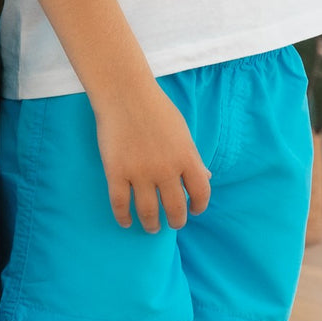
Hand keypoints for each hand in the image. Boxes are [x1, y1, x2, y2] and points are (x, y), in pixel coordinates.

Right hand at [94, 81, 210, 233]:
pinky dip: (123, 217)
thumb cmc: (156, 108)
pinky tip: (126, 221)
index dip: (199, 206)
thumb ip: (192, 156)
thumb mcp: (182, 131)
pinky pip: (120, 204)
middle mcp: (166, 169)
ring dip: (151, 224)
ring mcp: (140, 172)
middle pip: (175, 208)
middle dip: (176, 220)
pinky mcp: (116, 172)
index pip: (201, 192)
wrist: (124, 93)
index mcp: (186, 157)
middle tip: (172, 223)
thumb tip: (205, 177)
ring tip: (151, 227)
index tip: (194, 211)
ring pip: (148, 212)